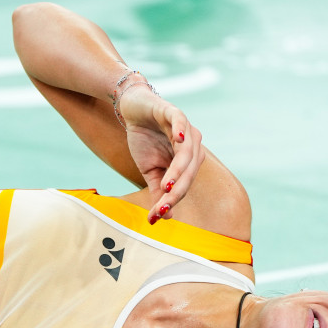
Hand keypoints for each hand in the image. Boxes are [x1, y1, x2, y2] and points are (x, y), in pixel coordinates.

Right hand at [114, 82, 204, 221]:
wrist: (134, 111)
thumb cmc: (145, 140)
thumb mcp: (149, 170)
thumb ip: (158, 191)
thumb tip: (163, 217)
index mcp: (189, 160)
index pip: (184, 184)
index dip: (171, 201)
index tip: (156, 216)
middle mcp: (193, 145)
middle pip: (189, 172)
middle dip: (176, 191)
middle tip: (162, 206)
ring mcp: (185, 127)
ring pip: (187, 152)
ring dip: (178, 170)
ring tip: (167, 186)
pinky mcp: (173, 112)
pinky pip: (180, 122)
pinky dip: (181, 131)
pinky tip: (179, 139)